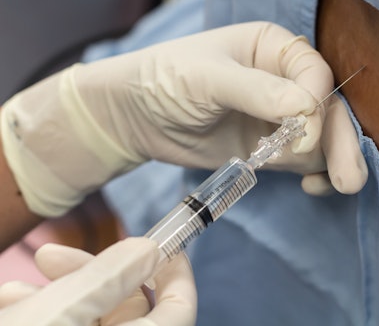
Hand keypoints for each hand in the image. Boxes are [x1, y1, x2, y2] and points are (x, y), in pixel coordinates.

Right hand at [0, 238, 196, 325]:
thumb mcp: (58, 315)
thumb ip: (109, 279)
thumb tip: (149, 250)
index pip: (180, 309)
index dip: (175, 272)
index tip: (160, 242)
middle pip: (128, 307)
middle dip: (90, 275)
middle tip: (50, 256)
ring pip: (90, 319)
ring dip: (55, 295)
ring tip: (12, 293)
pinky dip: (42, 314)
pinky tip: (9, 306)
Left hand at [1, 21, 366, 216]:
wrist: (135, 118)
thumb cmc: (165, 80)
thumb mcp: (207, 78)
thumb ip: (256, 91)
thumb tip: (306, 109)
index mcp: (273, 48)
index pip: (313, 73)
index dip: (316, 103)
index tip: (302, 132)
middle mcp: (283, 80)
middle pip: (327, 108)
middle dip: (339, 141)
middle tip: (349, 177)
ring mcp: (279, 116)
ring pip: (322, 137)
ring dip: (334, 160)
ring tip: (338, 185)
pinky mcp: (271, 147)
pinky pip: (305, 160)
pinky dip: (317, 172)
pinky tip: (314, 186)